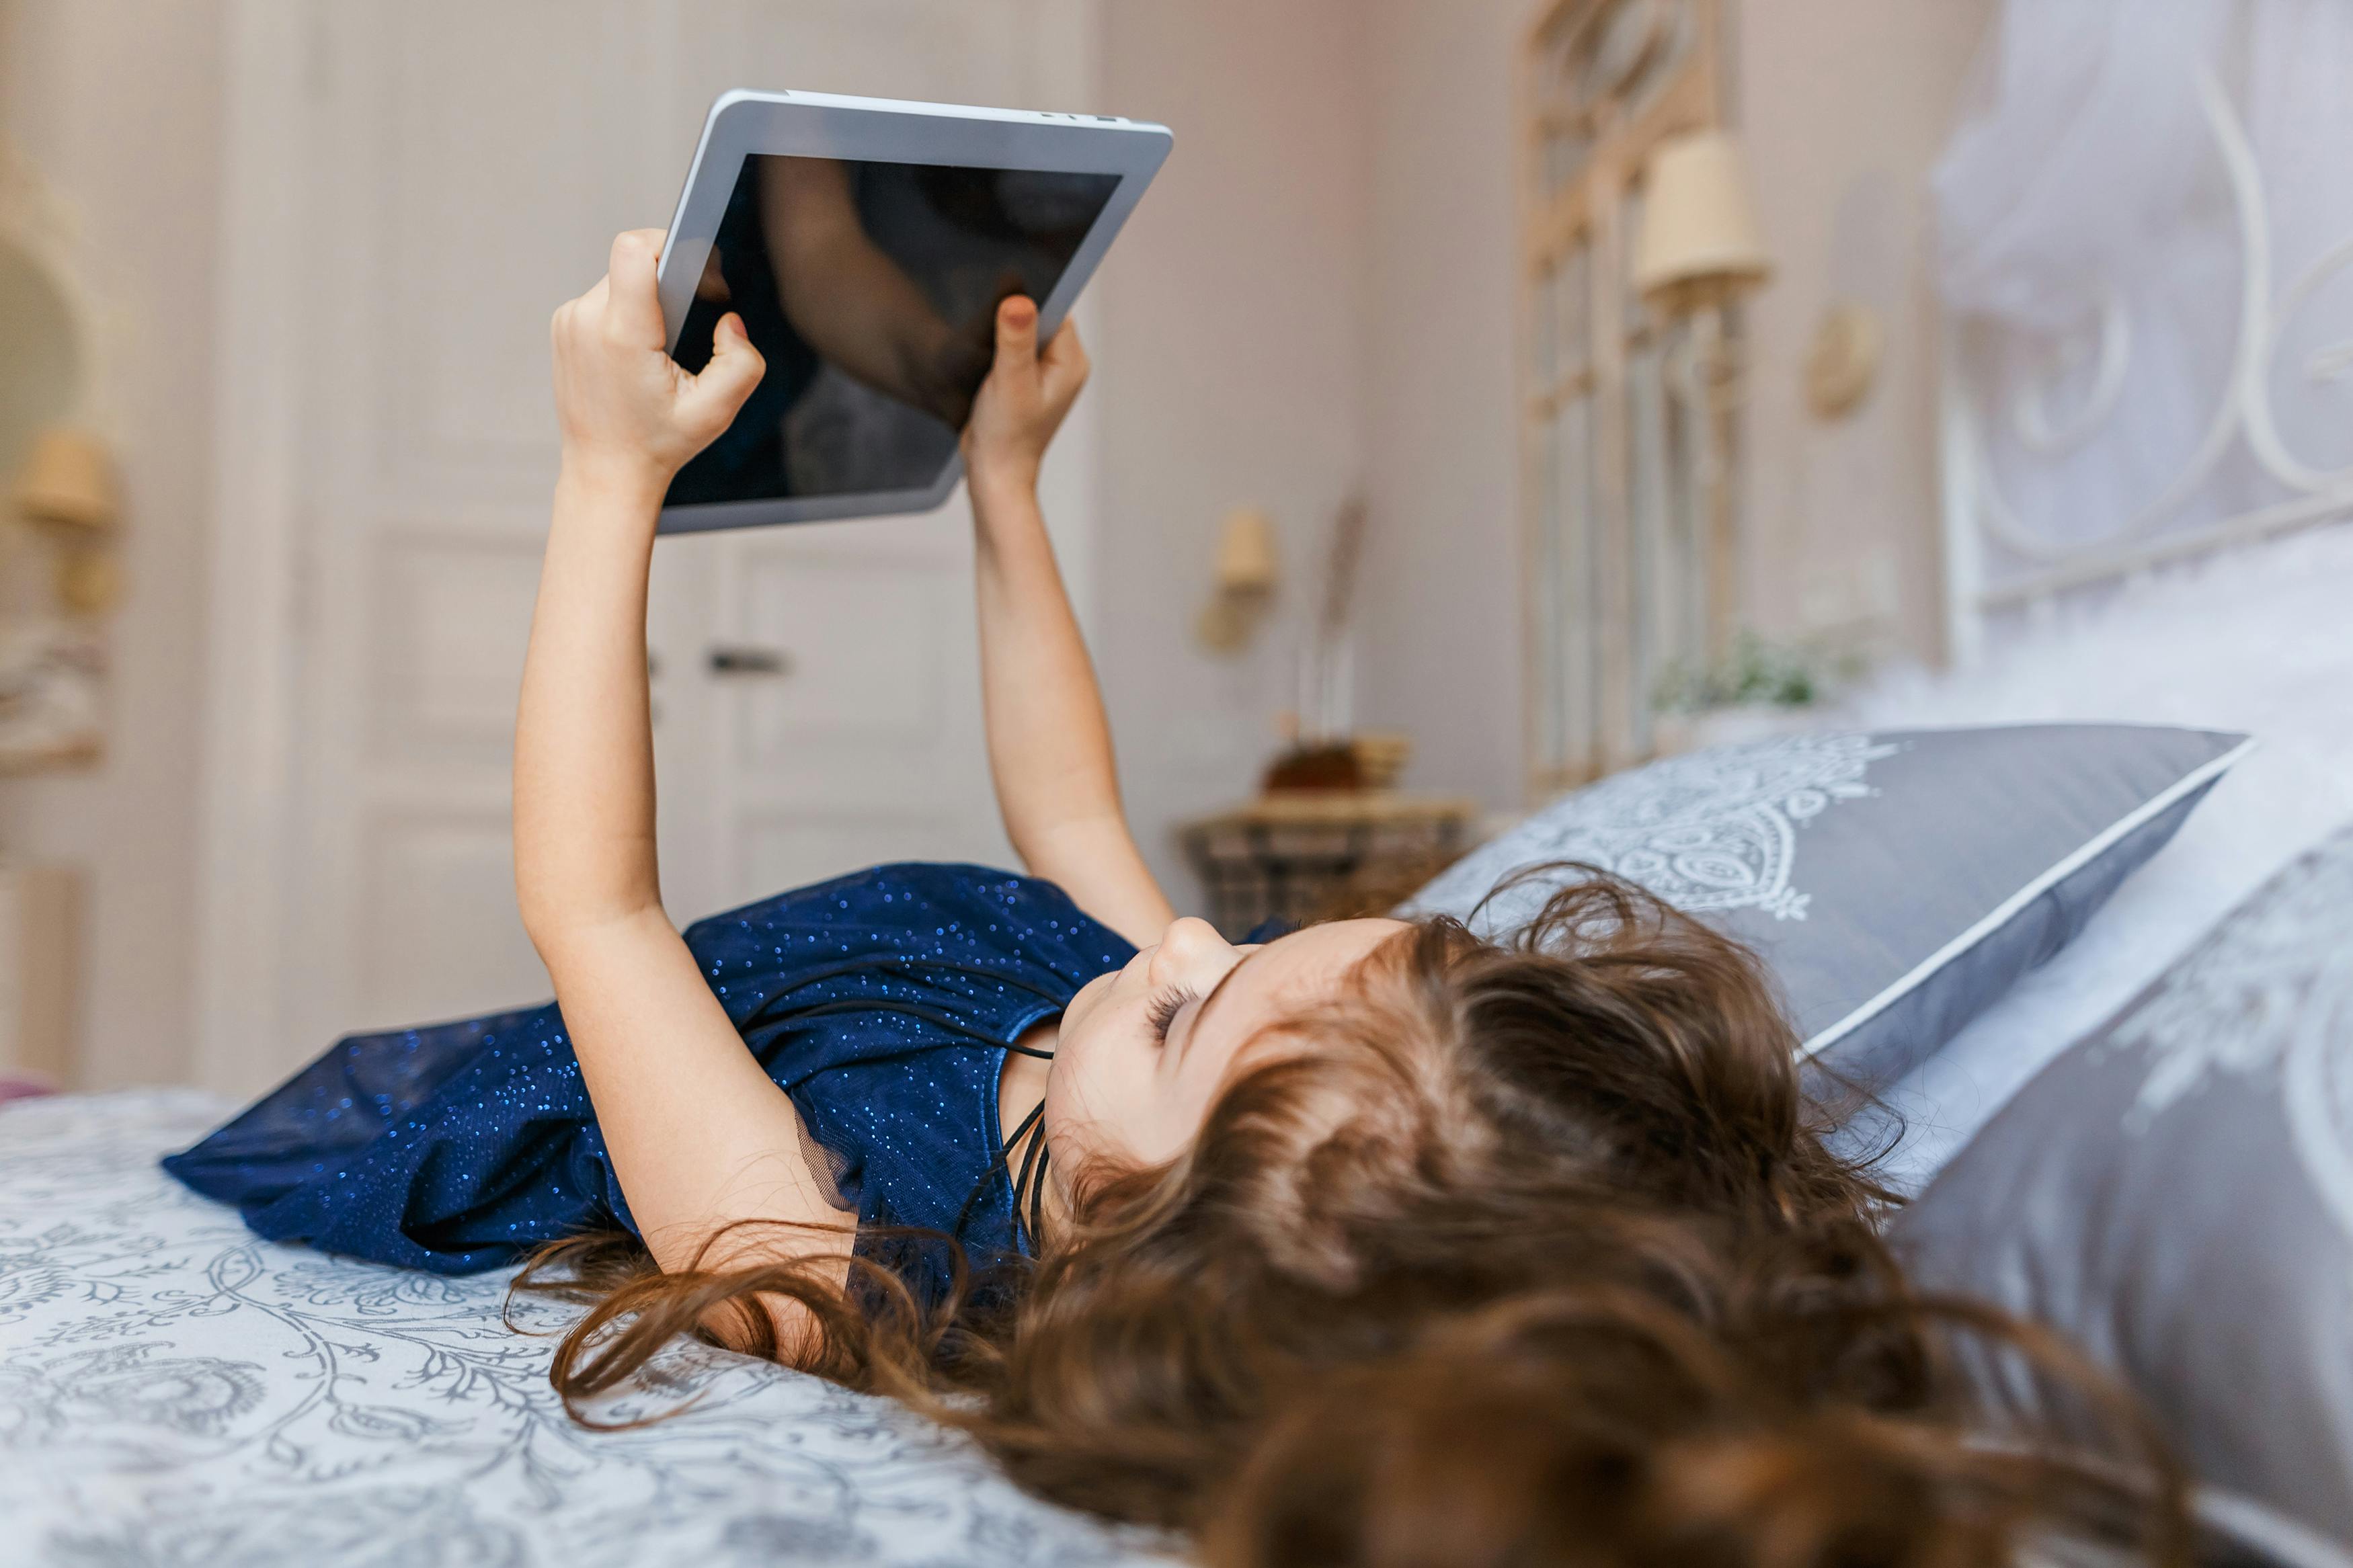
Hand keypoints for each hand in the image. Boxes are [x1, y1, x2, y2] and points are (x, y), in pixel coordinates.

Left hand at [552, 229, 765, 490]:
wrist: (606, 471)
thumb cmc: (659, 443)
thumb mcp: (716, 412)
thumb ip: (741, 362)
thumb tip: (729, 322)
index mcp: (622, 334)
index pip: (634, 249)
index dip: (669, 243)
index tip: (694, 268)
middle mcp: (586, 320)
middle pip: (633, 263)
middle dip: (667, 282)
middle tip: (688, 320)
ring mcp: (568, 322)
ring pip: (617, 279)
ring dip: (644, 299)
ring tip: (659, 344)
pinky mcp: (562, 327)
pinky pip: (600, 297)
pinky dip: (623, 313)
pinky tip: (635, 351)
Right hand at [961, 296, 1087, 497]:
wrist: (995, 471)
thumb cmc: (1007, 436)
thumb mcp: (1010, 383)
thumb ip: (1016, 341)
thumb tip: (1019, 301)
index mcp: (1071, 361)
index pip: (1054, 308)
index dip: (1027, 303)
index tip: (1002, 312)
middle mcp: (1065, 363)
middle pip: (1040, 316)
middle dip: (1013, 322)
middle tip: (994, 343)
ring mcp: (1047, 371)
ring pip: (1024, 332)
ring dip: (1003, 337)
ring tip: (992, 361)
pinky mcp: (1027, 377)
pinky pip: (1014, 347)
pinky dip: (998, 350)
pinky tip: (989, 367)